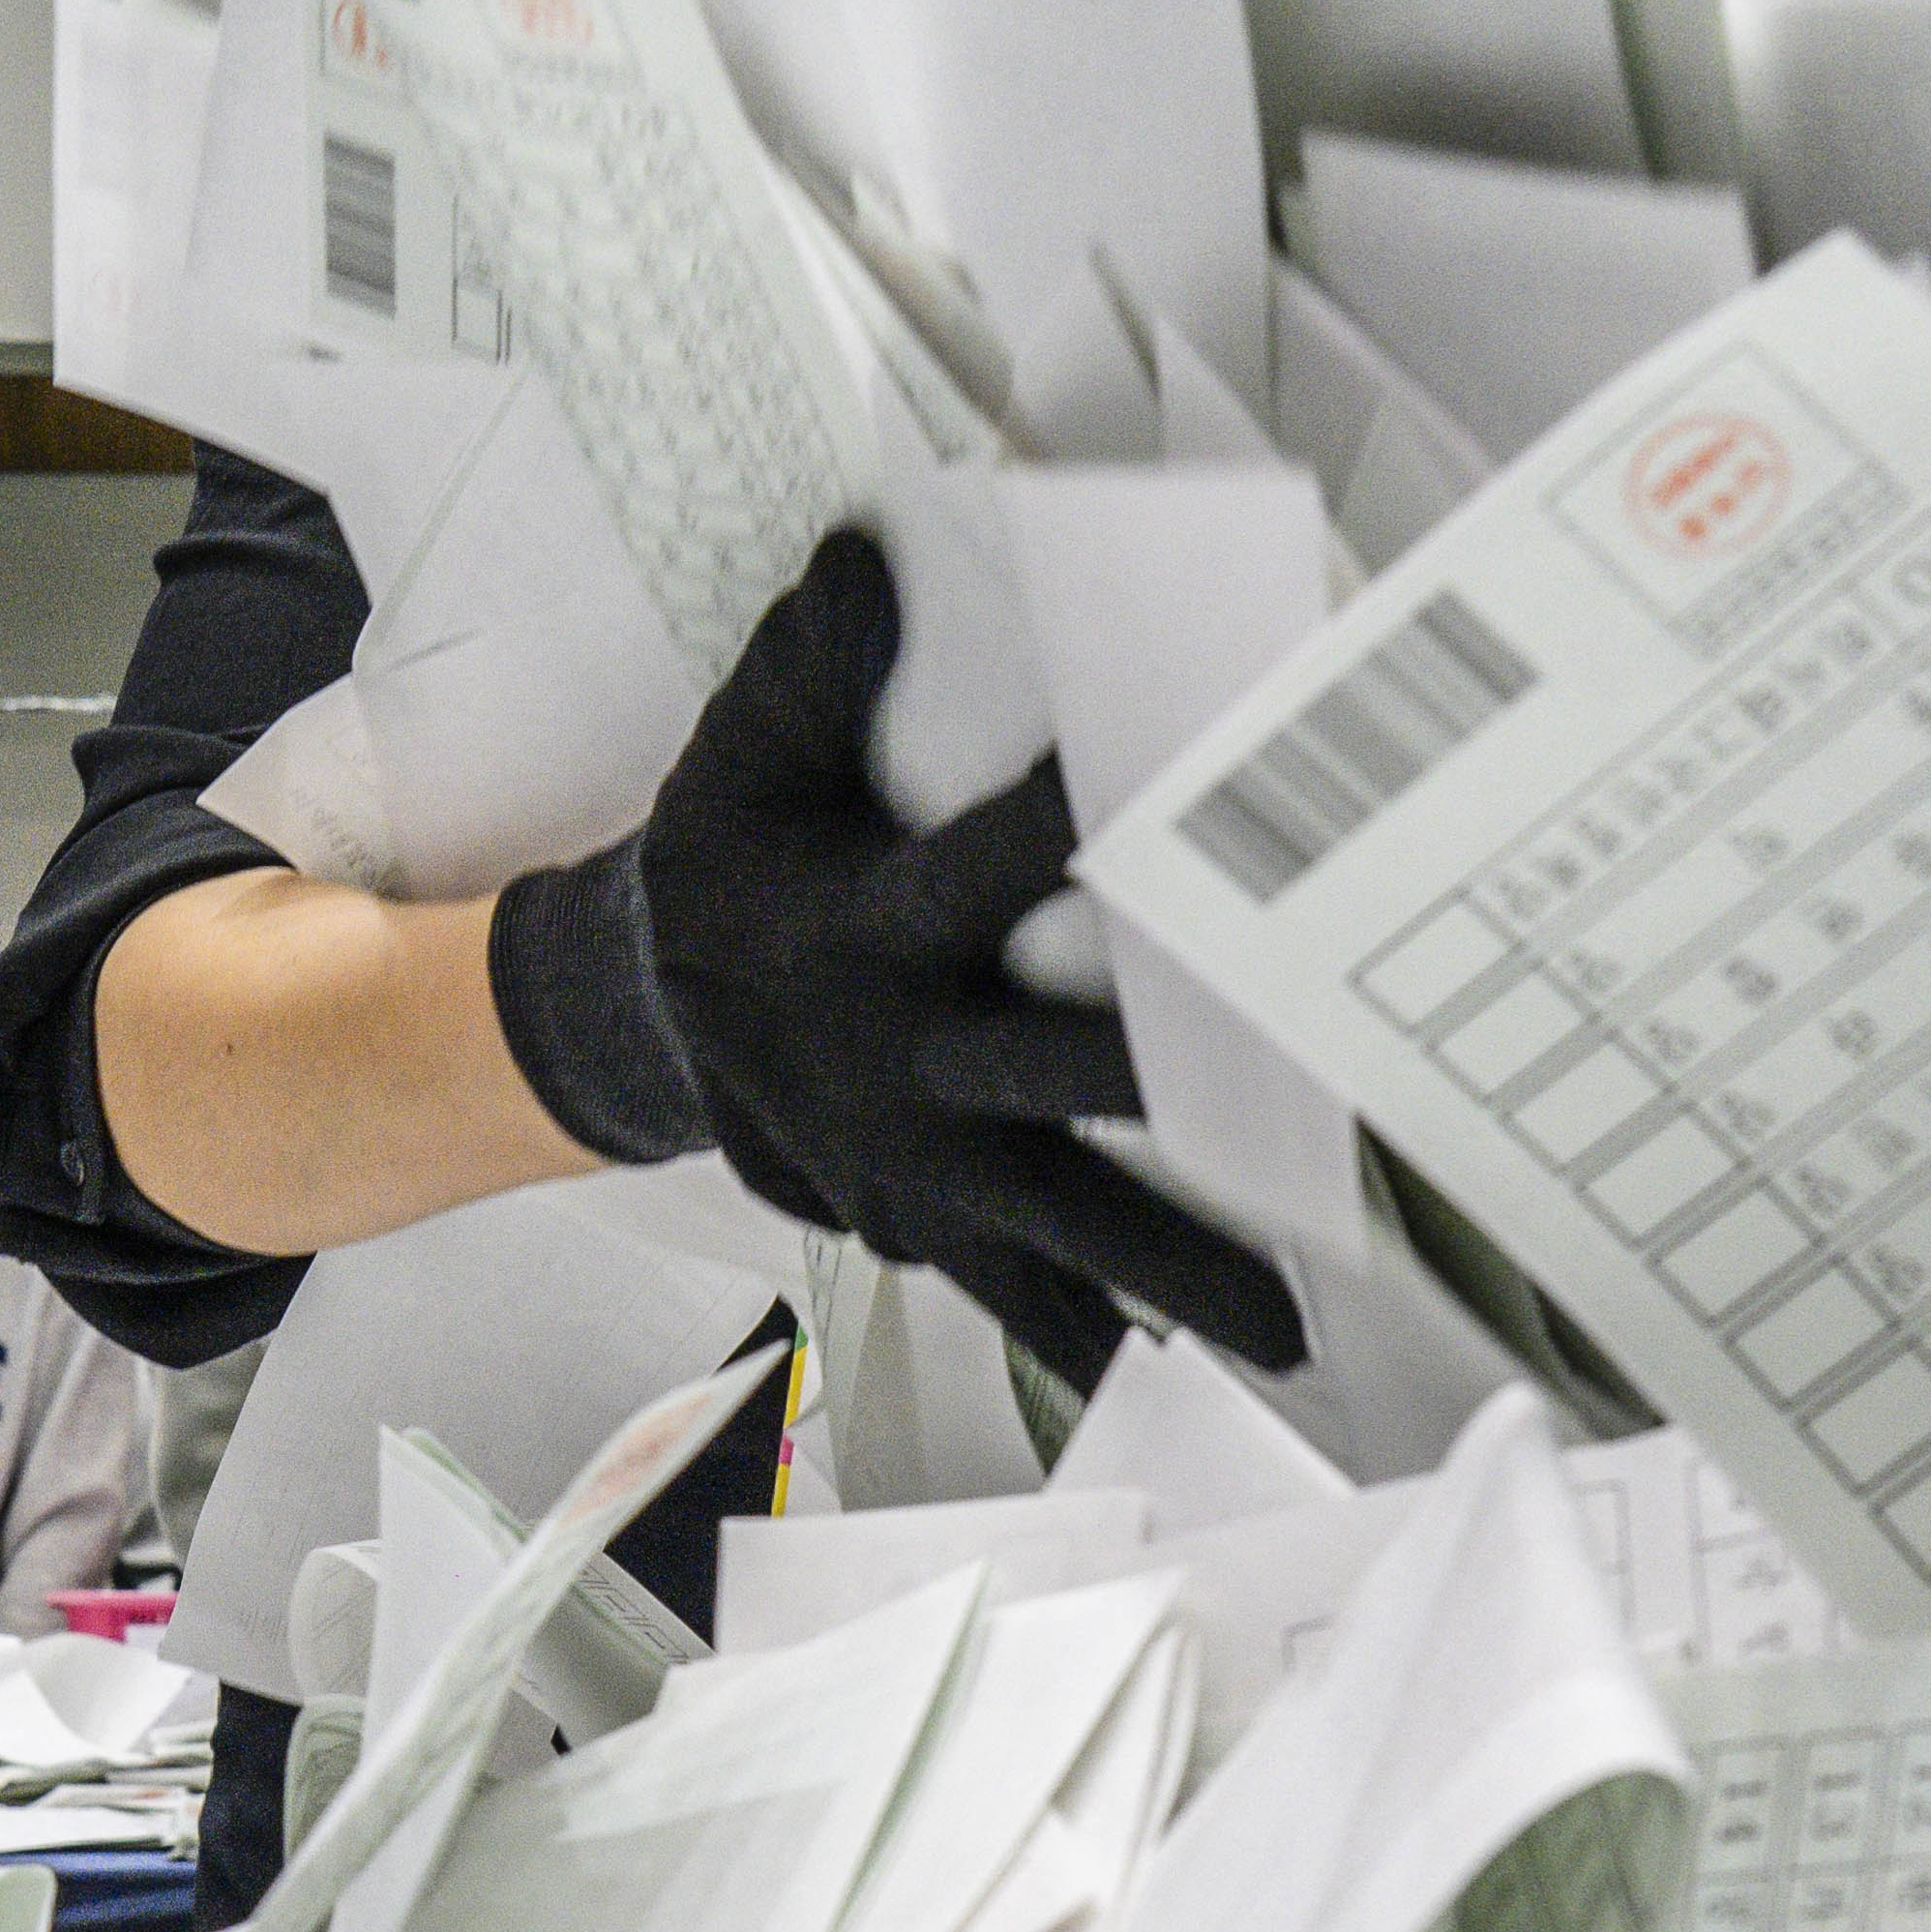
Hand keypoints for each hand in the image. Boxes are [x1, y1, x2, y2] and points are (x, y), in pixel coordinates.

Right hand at [486, 527, 1306, 1382]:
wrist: (638, 1017)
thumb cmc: (727, 869)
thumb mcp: (743, 754)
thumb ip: (810, 662)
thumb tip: (870, 560)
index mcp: (861, 932)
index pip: (975, 877)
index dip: (1055, 835)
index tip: (1158, 800)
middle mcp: (897, 1062)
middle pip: (1046, 1079)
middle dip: (1163, 1089)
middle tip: (1292, 1098)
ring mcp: (911, 1160)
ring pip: (1059, 1220)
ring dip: (1177, 1271)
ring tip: (1289, 1324)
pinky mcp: (915, 1220)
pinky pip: (1011, 1291)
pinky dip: (1085, 1337)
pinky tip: (1177, 1371)